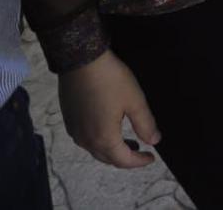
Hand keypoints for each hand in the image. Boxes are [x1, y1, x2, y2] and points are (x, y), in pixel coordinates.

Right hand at [58, 51, 159, 169]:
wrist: (81, 60)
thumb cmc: (110, 79)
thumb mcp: (135, 100)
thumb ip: (145, 124)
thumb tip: (154, 141)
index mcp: (103, 138)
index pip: (123, 160)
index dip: (139, 161)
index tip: (151, 157)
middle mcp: (85, 140)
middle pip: (107, 158)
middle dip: (125, 158)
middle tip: (140, 151)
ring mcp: (74, 130)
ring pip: (95, 150)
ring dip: (111, 150)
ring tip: (127, 142)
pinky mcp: (68, 120)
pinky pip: (85, 139)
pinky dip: (99, 141)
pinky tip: (107, 129)